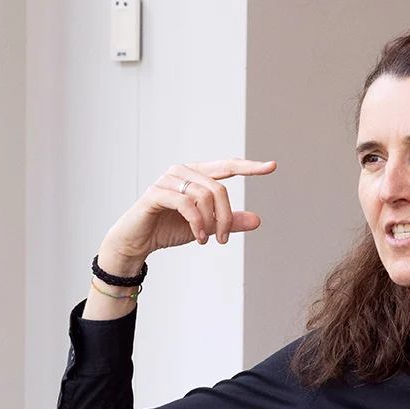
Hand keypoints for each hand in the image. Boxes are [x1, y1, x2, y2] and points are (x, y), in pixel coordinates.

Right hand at [96, 158, 277, 274]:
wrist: (137, 242)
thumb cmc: (167, 229)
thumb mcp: (205, 227)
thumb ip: (229, 222)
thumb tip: (257, 220)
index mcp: (196, 173)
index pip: (227, 166)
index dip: (250, 166)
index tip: (272, 166)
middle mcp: (182, 171)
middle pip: (219, 188)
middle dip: (226, 217)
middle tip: (224, 239)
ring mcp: (168, 179)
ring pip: (205, 196)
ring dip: (211, 223)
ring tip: (208, 240)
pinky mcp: (156, 193)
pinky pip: (187, 204)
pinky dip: (197, 223)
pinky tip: (199, 237)